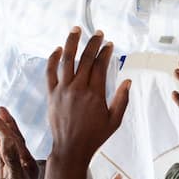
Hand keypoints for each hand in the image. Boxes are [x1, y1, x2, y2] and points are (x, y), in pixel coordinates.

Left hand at [46, 28, 129, 163]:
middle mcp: (78, 89)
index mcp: (95, 94)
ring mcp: (63, 90)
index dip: (105, 52)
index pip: (100, 65)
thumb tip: (128, 81)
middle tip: (98, 33)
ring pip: (67, 60)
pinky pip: (50, 72)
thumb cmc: (95, 136)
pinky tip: (59, 49)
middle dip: (93, 43)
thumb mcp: (115, 120)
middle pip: (85, 59)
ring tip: (77, 30)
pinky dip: (54, 59)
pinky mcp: (52, 94)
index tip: (109, 45)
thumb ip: (122, 100)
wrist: (71, 148)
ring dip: (72, 43)